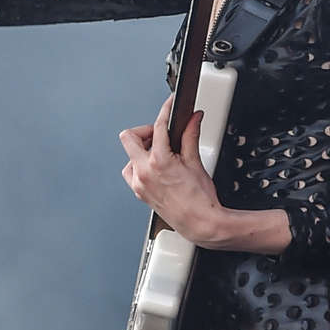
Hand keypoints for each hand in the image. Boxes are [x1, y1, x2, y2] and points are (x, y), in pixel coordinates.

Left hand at [119, 95, 225, 247]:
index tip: (170, 106)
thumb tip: (193, 119)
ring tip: (160, 152)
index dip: (166, 111)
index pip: (158, 126)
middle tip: (160, 133)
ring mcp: (139, 184)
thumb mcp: (196, 162)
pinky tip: (156, 168)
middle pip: (129, 137)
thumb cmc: (199, 200)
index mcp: (158, 162)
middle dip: (144, 131)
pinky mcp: (139, 193)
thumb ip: (191, 136)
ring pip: (129, 156)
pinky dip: (141, 166)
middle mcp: (144, 173)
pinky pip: (132, 173)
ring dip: (141, 150)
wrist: (200, 223)